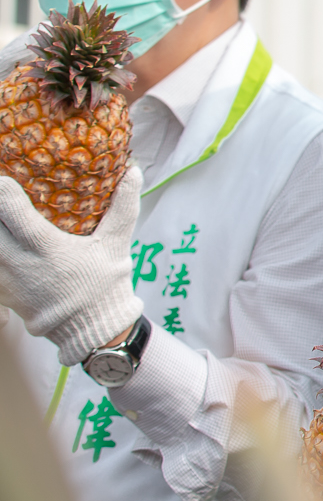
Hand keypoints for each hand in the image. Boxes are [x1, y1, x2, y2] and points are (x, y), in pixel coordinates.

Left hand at [0, 168, 143, 363]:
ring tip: (7, 223)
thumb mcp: (117, 244)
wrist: (90, 329)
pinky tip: (9, 248)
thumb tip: (132, 171)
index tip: (7, 181)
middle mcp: (18, 261)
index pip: (9, 208)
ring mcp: (5, 278)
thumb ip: (123, 207)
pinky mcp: (0, 291)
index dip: (3, 190)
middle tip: (7, 203)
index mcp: (44, 246)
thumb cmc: (104, 284)